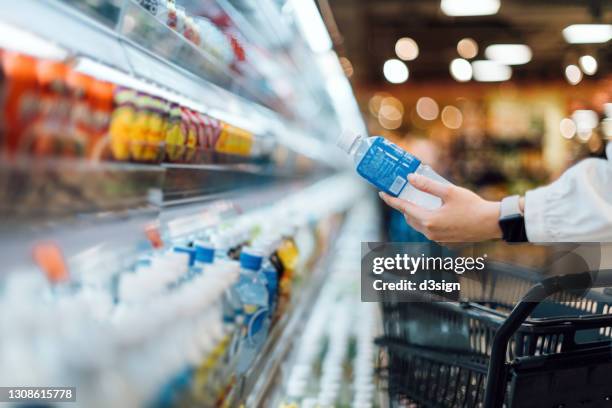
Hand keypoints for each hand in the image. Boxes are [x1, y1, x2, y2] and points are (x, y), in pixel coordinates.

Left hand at [379, 174, 501, 241]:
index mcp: (429, 220)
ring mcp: (437, 238)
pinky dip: (424, 220)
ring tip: (413, 201)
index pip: (403, 208)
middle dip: (403, 207)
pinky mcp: (444, 240)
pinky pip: (428, 230)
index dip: (391, 200)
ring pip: (418, 225)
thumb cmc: (473, 206)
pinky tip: (430, 211)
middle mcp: (430, 232)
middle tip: (399, 194)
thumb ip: (427, 185)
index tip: (382, 193)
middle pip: (409, 218)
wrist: (491, 224)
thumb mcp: (449, 191)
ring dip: (413, 214)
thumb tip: (409, 178)